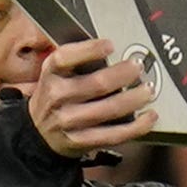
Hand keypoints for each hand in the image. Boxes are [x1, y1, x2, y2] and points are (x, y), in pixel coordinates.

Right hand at [23, 36, 158, 159]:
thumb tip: (112, 48)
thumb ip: (75, 60)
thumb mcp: (54, 73)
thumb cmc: (53, 96)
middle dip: (123, 74)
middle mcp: (57, 97)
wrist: (37, 134)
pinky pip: (114, 135)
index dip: (88, 50)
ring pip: (109, 109)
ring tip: (148, 90)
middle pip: (97, 84)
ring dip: (134, 98)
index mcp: (51, 75)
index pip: (65, 58)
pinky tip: (149, 117)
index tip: (109, 45)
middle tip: (138, 67)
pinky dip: (136, 126)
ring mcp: (69, 122)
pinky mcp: (82, 141)